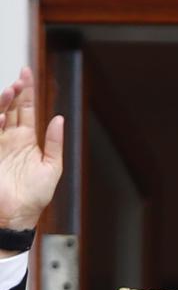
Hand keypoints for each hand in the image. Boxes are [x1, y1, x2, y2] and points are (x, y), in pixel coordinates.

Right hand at [0, 67, 63, 232]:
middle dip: (14, 92)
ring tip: (10, 90)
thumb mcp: (52, 168)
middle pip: (11, 108)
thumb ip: (55, 143)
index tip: (26, 73)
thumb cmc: (35, 196)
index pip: (26, 110)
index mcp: (27, 141)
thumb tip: (60, 119)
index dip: (26, 92)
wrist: (18, 215)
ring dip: (2, 102)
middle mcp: (10, 138)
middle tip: (19, 79)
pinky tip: (2, 117)